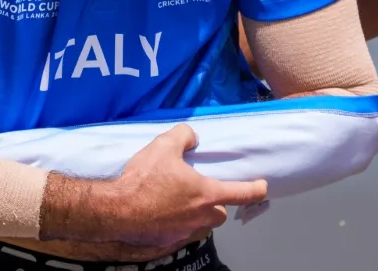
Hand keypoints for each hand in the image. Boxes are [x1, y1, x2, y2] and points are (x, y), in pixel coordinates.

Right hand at [42, 123, 266, 248]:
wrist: (115, 211)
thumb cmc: (144, 180)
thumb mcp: (164, 145)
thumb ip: (184, 135)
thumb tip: (192, 137)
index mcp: (207, 195)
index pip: (243, 194)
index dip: (256, 189)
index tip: (262, 186)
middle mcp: (200, 217)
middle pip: (220, 214)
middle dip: (217, 205)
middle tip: (203, 192)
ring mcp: (183, 232)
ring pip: (199, 224)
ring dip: (196, 214)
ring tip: (178, 200)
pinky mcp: (166, 240)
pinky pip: (178, 231)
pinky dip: (175, 222)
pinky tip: (160, 210)